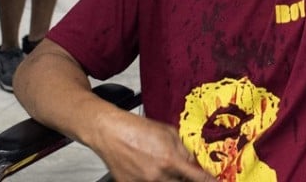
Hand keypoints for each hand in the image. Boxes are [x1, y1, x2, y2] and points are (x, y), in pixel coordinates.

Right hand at [91, 110, 214, 181]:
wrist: (109, 132)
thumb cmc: (136, 128)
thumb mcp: (167, 132)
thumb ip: (183, 149)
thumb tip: (195, 163)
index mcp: (169, 160)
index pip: (197, 178)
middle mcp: (157, 176)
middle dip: (186, 179)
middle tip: (183, 172)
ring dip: (169, 179)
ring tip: (160, 165)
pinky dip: (151, 179)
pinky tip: (147, 168)